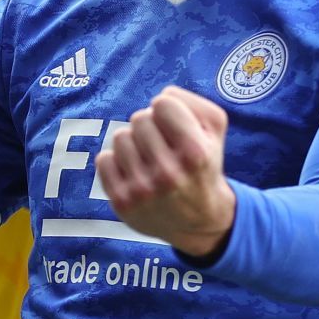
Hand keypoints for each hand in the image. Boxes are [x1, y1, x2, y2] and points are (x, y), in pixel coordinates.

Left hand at [94, 86, 235, 256]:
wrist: (200, 220)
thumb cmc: (203, 164)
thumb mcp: (214, 130)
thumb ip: (190, 102)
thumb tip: (159, 97)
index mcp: (194, 153)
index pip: (162, 103)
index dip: (168, 110)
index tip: (175, 126)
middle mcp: (168, 174)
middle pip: (139, 118)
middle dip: (151, 127)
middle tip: (163, 147)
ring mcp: (142, 190)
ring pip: (120, 137)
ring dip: (133, 144)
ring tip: (150, 161)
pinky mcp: (122, 202)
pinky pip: (103, 160)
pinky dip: (117, 163)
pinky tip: (135, 174)